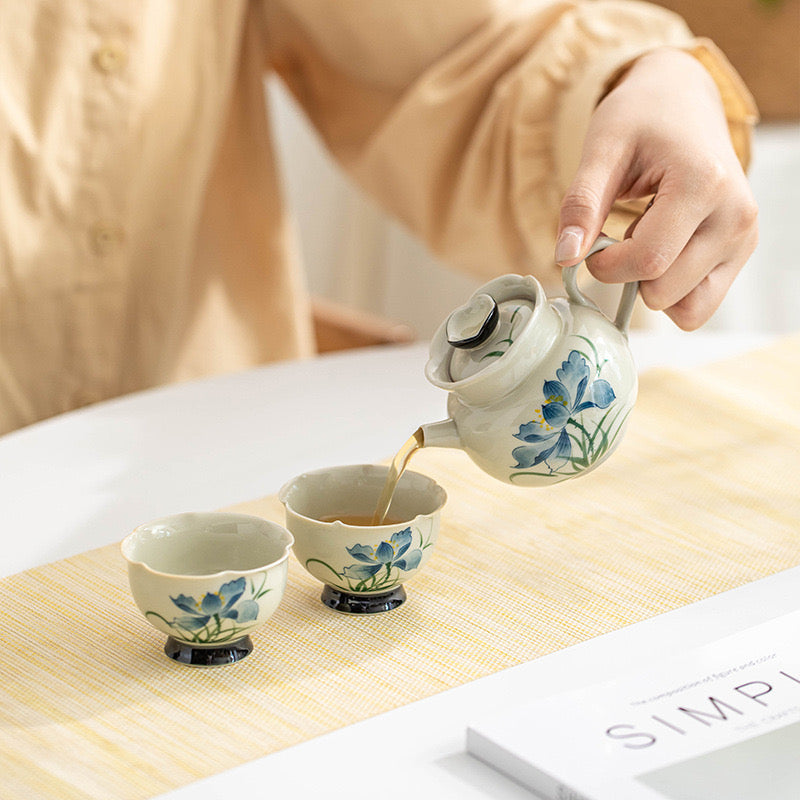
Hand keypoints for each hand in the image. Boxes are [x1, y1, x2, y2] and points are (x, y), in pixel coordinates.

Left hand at [555, 47, 757, 329]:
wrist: (682, 99)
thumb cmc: (640, 117)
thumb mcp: (601, 149)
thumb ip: (581, 205)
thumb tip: (565, 258)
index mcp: (704, 183)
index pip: (648, 260)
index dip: (606, 265)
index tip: (592, 243)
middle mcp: (736, 216)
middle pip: (664, 290)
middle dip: (627, 275)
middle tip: (622, 234)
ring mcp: (743, 237)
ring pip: (686, 308)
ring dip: (652, 285)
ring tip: (648, 237)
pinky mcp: (741, 250)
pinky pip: (699, 305)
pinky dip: (671, 290)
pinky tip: (664, 250)